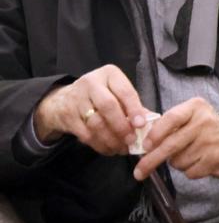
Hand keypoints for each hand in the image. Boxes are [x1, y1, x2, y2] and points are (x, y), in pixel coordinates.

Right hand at [32, 64, 149, 155]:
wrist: (63, 100)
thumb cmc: (100, 96)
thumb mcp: (117, 93)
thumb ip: (134, 106)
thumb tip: (151, 123)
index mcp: (109, 74)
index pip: (125, 91)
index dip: (134, 109)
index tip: (141, 125)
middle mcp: (91, 83)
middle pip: (108, 106)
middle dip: (122, 126)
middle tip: (131, 140)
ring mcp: (76, 99)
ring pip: (96, 123)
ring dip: (111, 139)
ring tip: (121, 148)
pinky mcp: (67, 116)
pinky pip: (85, 134)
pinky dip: (99, 144)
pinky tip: (109, 148)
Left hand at [133, 98, 218, 180]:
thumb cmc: (205, 128)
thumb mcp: (190, 116)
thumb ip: (167, 122)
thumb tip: (139, 136)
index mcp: (196, 107)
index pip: (171, 118)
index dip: (155, 134)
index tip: (144, 146)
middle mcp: (205, 122)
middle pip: (171, 145)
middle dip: (151, 160)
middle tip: (139, 171)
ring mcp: (212, 142)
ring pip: (178, 161)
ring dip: (176, 163)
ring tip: (187, 154)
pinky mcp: (216, 159)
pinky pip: (189, 172)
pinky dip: (188, 170)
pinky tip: (198, 161)